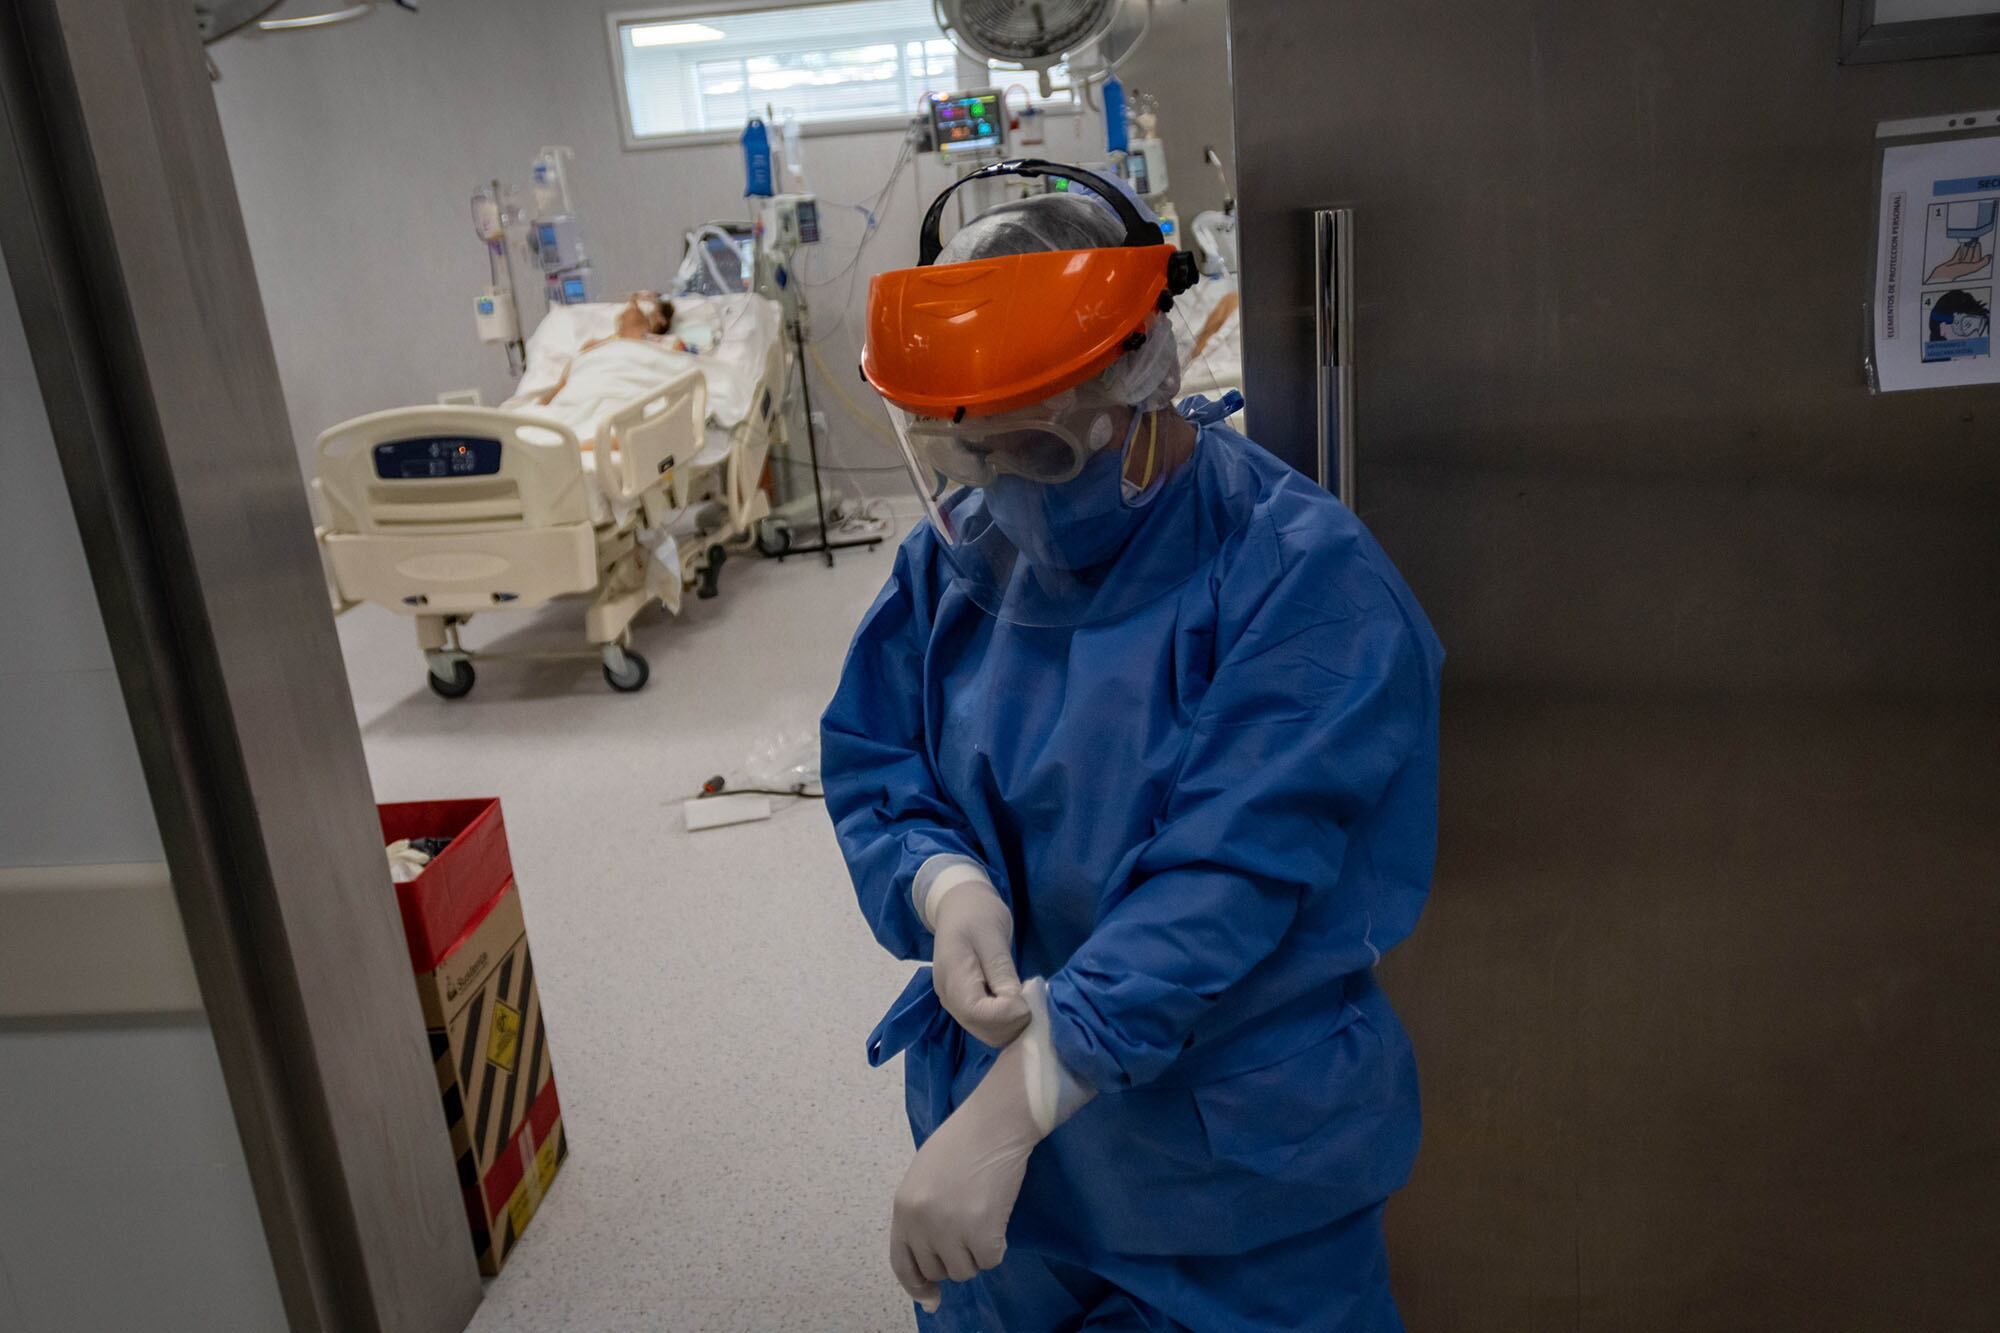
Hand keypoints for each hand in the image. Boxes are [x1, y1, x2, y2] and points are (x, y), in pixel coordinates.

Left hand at [889, 1035, 1042, 1311]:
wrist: (994, 1123)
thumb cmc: (961, 1142)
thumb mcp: (924, 1179)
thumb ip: (922, 1217)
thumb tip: (930, 1274)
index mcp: (903, 1208)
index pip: (902, 1264)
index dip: (917, 1286)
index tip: (932, 1298)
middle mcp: (922, 1223)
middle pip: (937, 1270)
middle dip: (953, 1257)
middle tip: (968, 1229)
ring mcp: (951, 1229)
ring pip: (965, 1270)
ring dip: (977, 1251)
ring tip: (983, 1216)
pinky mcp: (982, 1232)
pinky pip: (991, 1260)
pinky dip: (998, 1245)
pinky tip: (997, 1216)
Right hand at [929, 879, 1029, 1046]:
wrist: (960, 906)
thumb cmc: (978, 914)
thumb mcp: (993, 938)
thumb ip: (1002, 973)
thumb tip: (1017, 1007)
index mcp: (953, 977)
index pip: (977, 1013)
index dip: (1007, 1013)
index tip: (1028, 997)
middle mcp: (949, 998)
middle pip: (983, 1030)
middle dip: (1012, 1022)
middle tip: (1031, 997)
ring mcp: (955, 1004)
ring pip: (986, 1033)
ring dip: (1011, 1024)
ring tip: (1025, 998)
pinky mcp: (965, 1005)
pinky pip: (987, 1025)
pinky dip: (1006, 1021)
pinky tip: (1017, 1001)